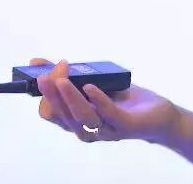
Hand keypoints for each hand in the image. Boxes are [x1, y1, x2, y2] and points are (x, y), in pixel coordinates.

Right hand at [31, 58, 181, 145]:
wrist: (156, 113)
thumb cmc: (122, 99)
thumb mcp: (93, 81)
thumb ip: (67, 74)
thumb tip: (36, 62)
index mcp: (76, 119)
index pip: (50, 113)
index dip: (44, 94)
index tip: (41, 73)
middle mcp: (87, 128)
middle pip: (62, 116)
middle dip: (52, 95)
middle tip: (47, 75)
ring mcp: (105, 129)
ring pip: (82, 118)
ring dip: (70, 98)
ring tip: (62, 79)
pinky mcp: (125, 126)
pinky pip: (108, 115)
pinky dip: (98, 100)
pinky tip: (90, 87)